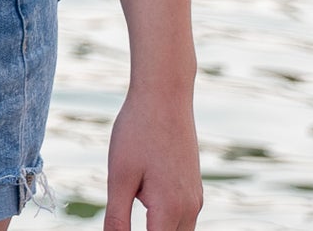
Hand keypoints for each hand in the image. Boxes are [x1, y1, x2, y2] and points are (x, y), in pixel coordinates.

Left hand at [105, 86, 201, 230]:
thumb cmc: (138, 132)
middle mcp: (189, 209)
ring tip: (134, 196)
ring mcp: (195, 198)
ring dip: (157, 228)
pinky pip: (183, 217)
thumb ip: (117, 217)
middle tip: (124, 214)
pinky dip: (165, 218)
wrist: (164, 95)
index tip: (118, 228)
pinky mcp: (194, 187)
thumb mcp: (119, 175)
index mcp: (169, 210)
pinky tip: (146, 193)